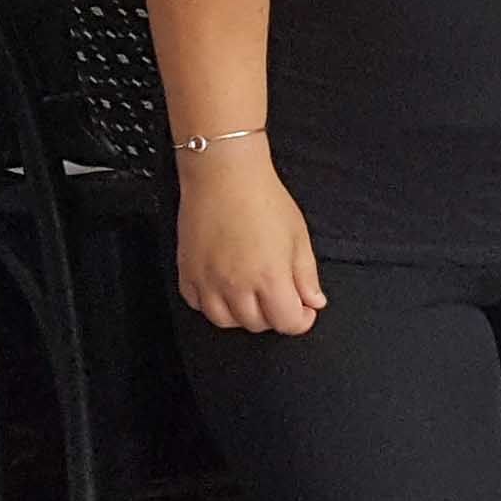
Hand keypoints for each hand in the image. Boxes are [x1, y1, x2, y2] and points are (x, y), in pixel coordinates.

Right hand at [177, 147, 326, 333]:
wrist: (225, 177)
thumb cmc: (263, 200)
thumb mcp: (299, 238)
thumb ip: (307, 276)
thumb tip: (314, 301)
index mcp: (269, 277)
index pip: (287, 322)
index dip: (301, 320)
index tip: (305, 310)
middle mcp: (235, 285)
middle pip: (257, 324)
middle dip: (275, 315)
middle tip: (280, 296)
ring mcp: (207, 281)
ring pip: (225, 321)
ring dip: (243, 315)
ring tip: (253, 295)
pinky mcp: (187, 272)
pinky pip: (197, 304)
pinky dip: (212, 304)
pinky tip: (225, 289)